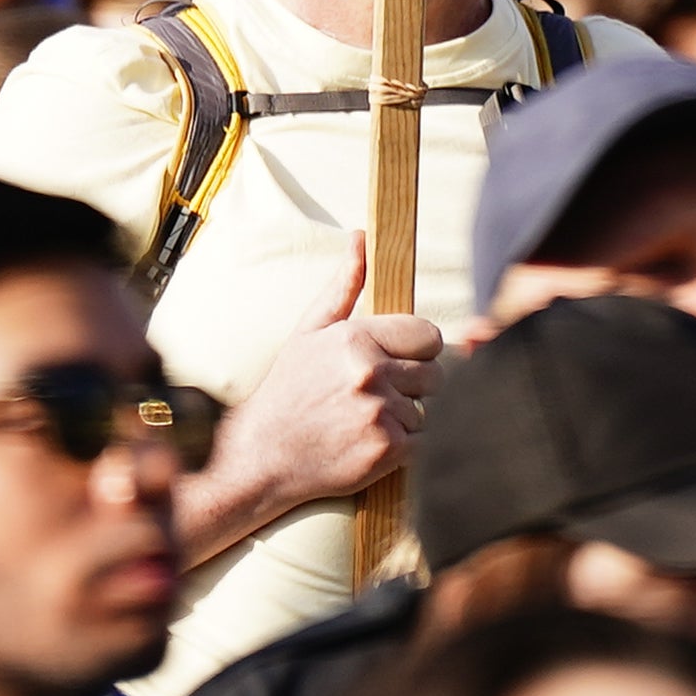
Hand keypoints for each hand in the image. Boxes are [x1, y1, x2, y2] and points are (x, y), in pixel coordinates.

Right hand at [202, 239, 442, 531]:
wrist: (261, 457)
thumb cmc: (287, 391)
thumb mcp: (309, 332)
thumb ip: (344, 287)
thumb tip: (361, 238)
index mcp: (357, 338)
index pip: (429, 336)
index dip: (418, 350)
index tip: (399, 362)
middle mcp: (371, 373)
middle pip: (434, 375)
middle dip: (413, 385)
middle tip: (377, 396)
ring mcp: (379, 414)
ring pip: (425, 411)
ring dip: (404, 418)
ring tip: (364, 420)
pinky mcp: (386, 451)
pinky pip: (422, 443)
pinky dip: (403, 447)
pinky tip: (369, 443)